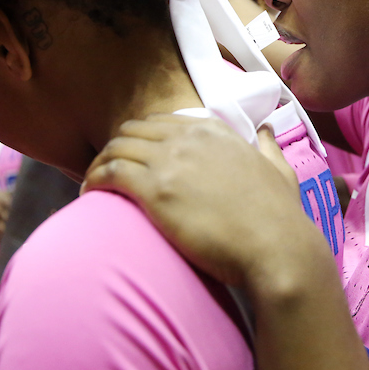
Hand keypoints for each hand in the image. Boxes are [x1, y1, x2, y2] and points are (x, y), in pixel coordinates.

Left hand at [83, 114, 321, 288]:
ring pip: (115, 148)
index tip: (135, 158)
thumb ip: (268, 147)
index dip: (142, 139)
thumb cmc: (280, 217)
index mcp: (215, 131)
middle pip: (133, 131)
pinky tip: (88, 195)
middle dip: (117, 149)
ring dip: (99, 165)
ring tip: (93, 186)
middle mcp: (189, 138)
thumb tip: (265, 130)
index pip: (162, 122)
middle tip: (109, 173)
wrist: (275, 247)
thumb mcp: (280, 171)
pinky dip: (93, 180)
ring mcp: (170, 161)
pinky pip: (108, 173)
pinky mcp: (154, 189)